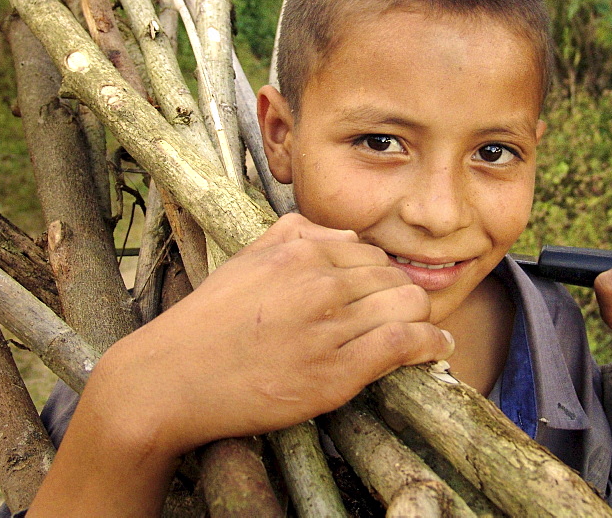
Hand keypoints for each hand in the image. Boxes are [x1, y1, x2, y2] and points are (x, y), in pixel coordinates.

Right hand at [89, 213, 453, 454]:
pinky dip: (429, 344)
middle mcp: (320, 283)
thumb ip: (296, 233)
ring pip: (408, 306)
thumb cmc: (208, 321)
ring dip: (422, 318)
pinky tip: (437, 347)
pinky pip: (403, 344)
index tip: (388, 291)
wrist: (173, 378)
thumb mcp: (246, 257)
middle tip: (408, 313)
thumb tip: (346, 234)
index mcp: (300, 253)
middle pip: (395, 278)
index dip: (384, 275)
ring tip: (426, 330)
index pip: (370, 253)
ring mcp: (330, 327)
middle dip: (406, 294)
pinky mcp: (337, 371)